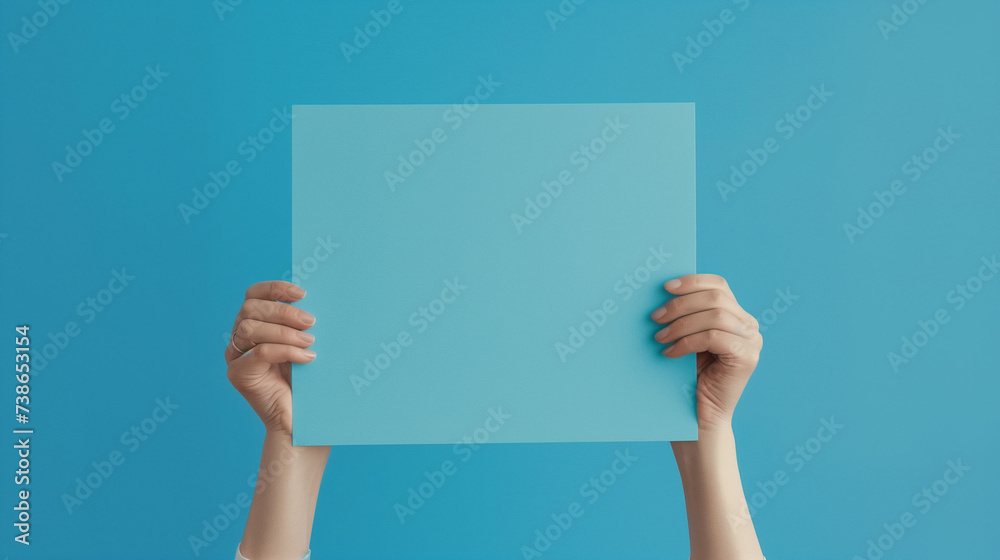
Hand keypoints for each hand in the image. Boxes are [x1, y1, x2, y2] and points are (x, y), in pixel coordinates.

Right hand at [224, 281, 316, 434]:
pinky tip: (307, 358)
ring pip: (250, 328)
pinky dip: (286, 351)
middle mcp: (240, 339)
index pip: (254, 295)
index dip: (275, 289)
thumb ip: (301, 324)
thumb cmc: (306, 381)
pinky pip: (259, 353)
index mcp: (254, 325)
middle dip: (282, 310)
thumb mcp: (304, 344)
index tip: (302, 293)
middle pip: (250, 308)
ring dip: (284, 331)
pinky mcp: (239, 375)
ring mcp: (236, 357)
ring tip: (310, 342)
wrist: (300, 421)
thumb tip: (315, 301)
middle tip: (311, 321)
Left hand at [651, 274, 762, 432]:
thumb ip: (685, 315)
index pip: (718, 285)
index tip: (664, 287)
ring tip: (659, 337)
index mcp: (736, 315)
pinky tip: (670, 353)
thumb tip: (661, 290)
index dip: (692, 282)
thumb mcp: (686, 338)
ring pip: (714, 315)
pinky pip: (713, 337)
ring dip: (681, 324)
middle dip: (681, 304)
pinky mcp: (747, 357)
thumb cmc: (687, 378)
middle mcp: (749, 325)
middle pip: (716, 297)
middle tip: (654, 317)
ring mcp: (752, 341)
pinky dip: (687, 342)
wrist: (698, 418)